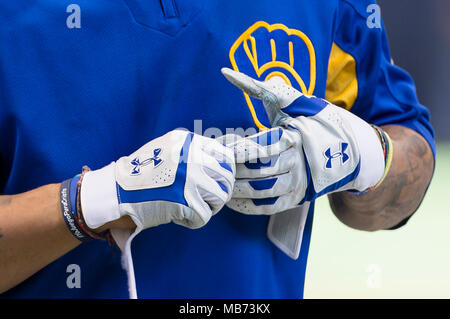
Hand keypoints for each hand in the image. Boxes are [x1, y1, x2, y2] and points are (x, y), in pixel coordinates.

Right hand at [80, 129, 235, 229]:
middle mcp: (192, 157)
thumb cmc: (140, 174)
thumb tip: (218, 166)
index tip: (220, 180)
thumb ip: (190, 154)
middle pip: (227, 177)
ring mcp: (191, 179)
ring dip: (210, 206)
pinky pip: (205, 216)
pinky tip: (181, 216)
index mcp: (187, 142)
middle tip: (210, 199)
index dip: (225, 171)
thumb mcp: (166, 150)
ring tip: (196, 208)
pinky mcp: (186, 201)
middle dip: (221, 191)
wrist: (117, 191)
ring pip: (220, 196)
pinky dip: (194, 221)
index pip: (224, 155)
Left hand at [220, 68, 385, 214]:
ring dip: (237, 188)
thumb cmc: (312, 119)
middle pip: (257, 169)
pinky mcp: (299, 197)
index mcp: (294, 136)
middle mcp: (298, 160)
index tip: (218, 147)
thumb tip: (226, 73)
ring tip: (220, 182)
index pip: (258, 146)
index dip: (235, 149)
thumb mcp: (291, 101)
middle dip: (233, 169)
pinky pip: (270, 206)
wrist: (351, 149)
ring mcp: (300, 182)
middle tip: (214, 165)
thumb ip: (258, 88)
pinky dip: (249, 206)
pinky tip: (233, 200)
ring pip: (262, 189)